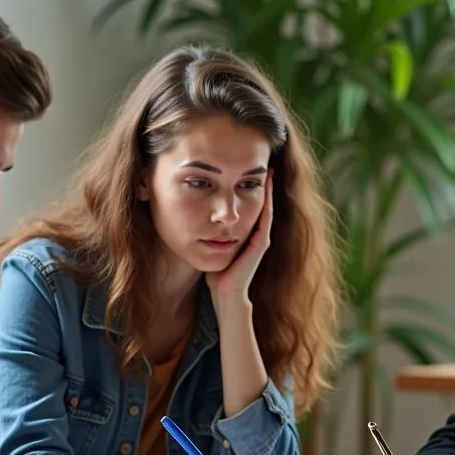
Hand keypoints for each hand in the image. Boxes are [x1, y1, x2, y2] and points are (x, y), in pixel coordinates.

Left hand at [205, 174, 272, 305]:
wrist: (225, 293)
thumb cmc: (216, 272)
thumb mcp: (210, 244)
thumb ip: (207, 230)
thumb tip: (187, 213)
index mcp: (244, 233)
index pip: (247, 204)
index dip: (246, 186)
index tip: (244, 168)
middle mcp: (256, 234)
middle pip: (259, 203)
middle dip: (259, 183)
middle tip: (262, 162)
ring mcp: (260, 238)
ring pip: (265, 207)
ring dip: (267, 188)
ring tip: (268, 169)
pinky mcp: (261, 243)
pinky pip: (266, 217)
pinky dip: (267, 201)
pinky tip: (266, 186)